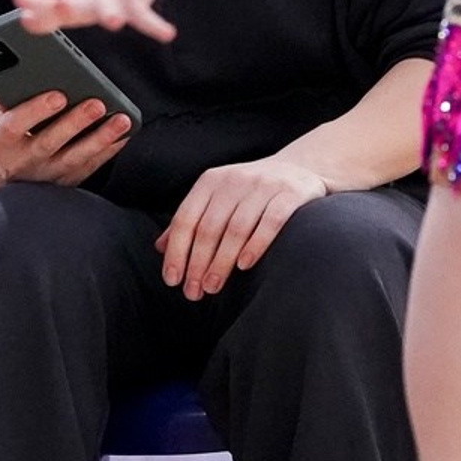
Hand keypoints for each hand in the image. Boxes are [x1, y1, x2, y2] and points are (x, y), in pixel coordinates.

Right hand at [0, 91, 131, 188]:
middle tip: (97, 104)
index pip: (14, 125)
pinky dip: (107, 151)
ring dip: (100, 139)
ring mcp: (45, 175)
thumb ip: (6, 99)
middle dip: (76, 122)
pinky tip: (122, 135)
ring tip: (121, 120)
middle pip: (50, 142)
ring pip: (75, 158)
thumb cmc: (1, 135)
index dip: (35, 110)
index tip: (57, 95)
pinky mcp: (63, 182)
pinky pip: (88, 167)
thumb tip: (25, 73)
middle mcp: (22, 161)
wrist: (1, 174)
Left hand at [14, 0, 174, 41]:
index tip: (22, 10)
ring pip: (112, 9)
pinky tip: (167, 34)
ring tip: (114, 23)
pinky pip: (146, 17)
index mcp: (74, 1)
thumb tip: (25, 22)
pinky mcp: (136, 3)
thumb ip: (49, 15)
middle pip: (77, 6)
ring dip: (112, 15)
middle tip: (62, 5)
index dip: (37, 7)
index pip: (49, 6)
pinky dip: (156, 26)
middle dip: (68, 8)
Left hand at [156, 158, 326, 300]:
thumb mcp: (217, 198)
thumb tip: (161, 248)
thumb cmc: (249, 191)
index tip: (172, 280)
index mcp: (210, 181)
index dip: (177, 251)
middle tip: (193, 292)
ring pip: (236, 228)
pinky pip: (271, 221)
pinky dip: (256, 244)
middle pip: (209, 227)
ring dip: (221, 261)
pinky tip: (244, 266)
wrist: (299, 168)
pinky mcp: (290, 194)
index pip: (186, 218)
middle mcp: (234, 180)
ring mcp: (263, 186)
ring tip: (212, 287)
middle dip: (198, 262)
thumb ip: (192, 220)